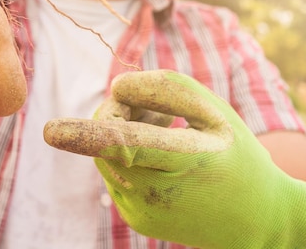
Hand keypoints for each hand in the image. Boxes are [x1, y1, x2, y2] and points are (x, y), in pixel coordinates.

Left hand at [44, 69, 305, 247]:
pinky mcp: (134, 218)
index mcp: (186, 161)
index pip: (129, 144)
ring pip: (105, 153)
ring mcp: (142, 211)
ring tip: (165, 132)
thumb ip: (167, 89)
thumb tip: (116, 88)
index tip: (51, 131)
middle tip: (159, 111)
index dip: (87, 136)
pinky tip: (159, 159)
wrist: (254, 218)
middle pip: (107, 136)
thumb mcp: (215, 111)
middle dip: (122, 111)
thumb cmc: (234, 153)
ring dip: (124, 132)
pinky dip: (127, 156)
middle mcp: (157, 193)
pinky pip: (113, 172)